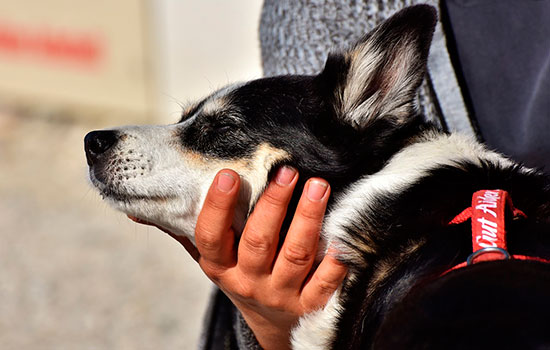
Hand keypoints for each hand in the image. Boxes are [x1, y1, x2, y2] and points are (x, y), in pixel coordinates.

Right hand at [193, 167, 346, 349]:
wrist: (272, 325)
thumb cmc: (242, 276)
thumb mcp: (213, 259)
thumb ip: (188, 231)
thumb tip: (137, 209)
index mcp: (220, 267)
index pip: (211, 237)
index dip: (218, 207)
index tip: (230, 174)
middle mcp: (250, 281)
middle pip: (258, 242)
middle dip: (273, 204)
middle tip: (288, 171)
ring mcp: (282, 295)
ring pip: (295, 255)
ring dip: (307, 219)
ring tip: (319, 187)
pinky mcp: (312, 304)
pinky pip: (326, 281)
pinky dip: (335, 258)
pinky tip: (341, 231)